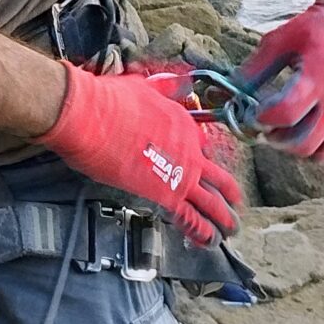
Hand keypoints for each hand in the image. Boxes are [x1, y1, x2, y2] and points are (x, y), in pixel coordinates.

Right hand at [35, 63, 242, 244]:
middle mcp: (188, 148)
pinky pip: (191, 217)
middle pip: (216, 176)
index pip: (201, 145)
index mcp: (182, 122)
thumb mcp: (143, 85)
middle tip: (234, 203)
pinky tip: (208, 240)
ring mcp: (180, 172)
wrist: (89, 116)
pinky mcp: (165, 194)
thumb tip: (176, 82)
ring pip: (211, 200)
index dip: (201, 159)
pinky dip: (201, 231)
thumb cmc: (107, 101)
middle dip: (228, 192)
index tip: (201, 168)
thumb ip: (163, 88)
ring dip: (223, 217)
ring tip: (230, 229)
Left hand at [241, 0, 323, 161]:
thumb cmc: (316, 26)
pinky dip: (322, 148)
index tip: (253, 112)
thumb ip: (255, 69)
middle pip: (302, 142)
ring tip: (284, 132)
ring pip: (322, 151)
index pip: (284, 115)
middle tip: (265, 129)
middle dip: (276, 140)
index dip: (262, 118)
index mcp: (316, 79)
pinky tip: (308, 134)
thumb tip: (229, 90)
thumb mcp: (279, 40)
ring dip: (297, 148)